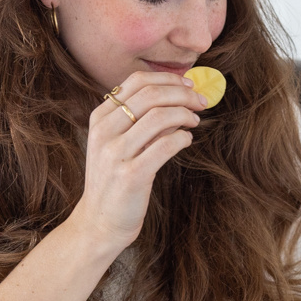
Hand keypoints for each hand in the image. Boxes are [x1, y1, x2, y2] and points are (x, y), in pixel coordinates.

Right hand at [67, 71, 207, 256]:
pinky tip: (187, 140)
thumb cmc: (114, 181)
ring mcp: (116, 153)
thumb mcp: (118, 145)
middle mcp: (105, 132)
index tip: (188, 85)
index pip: (136, 81)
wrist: (99, 222)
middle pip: (151, 95)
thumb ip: (141, 121)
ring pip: (160, 116)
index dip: (168, 78)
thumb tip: (177, 98)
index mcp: (100, 118)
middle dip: (183, 94)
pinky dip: (182, 137)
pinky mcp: (131, 175)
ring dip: (185, 114)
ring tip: (195, 121)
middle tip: (201, 102)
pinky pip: (166, 145)